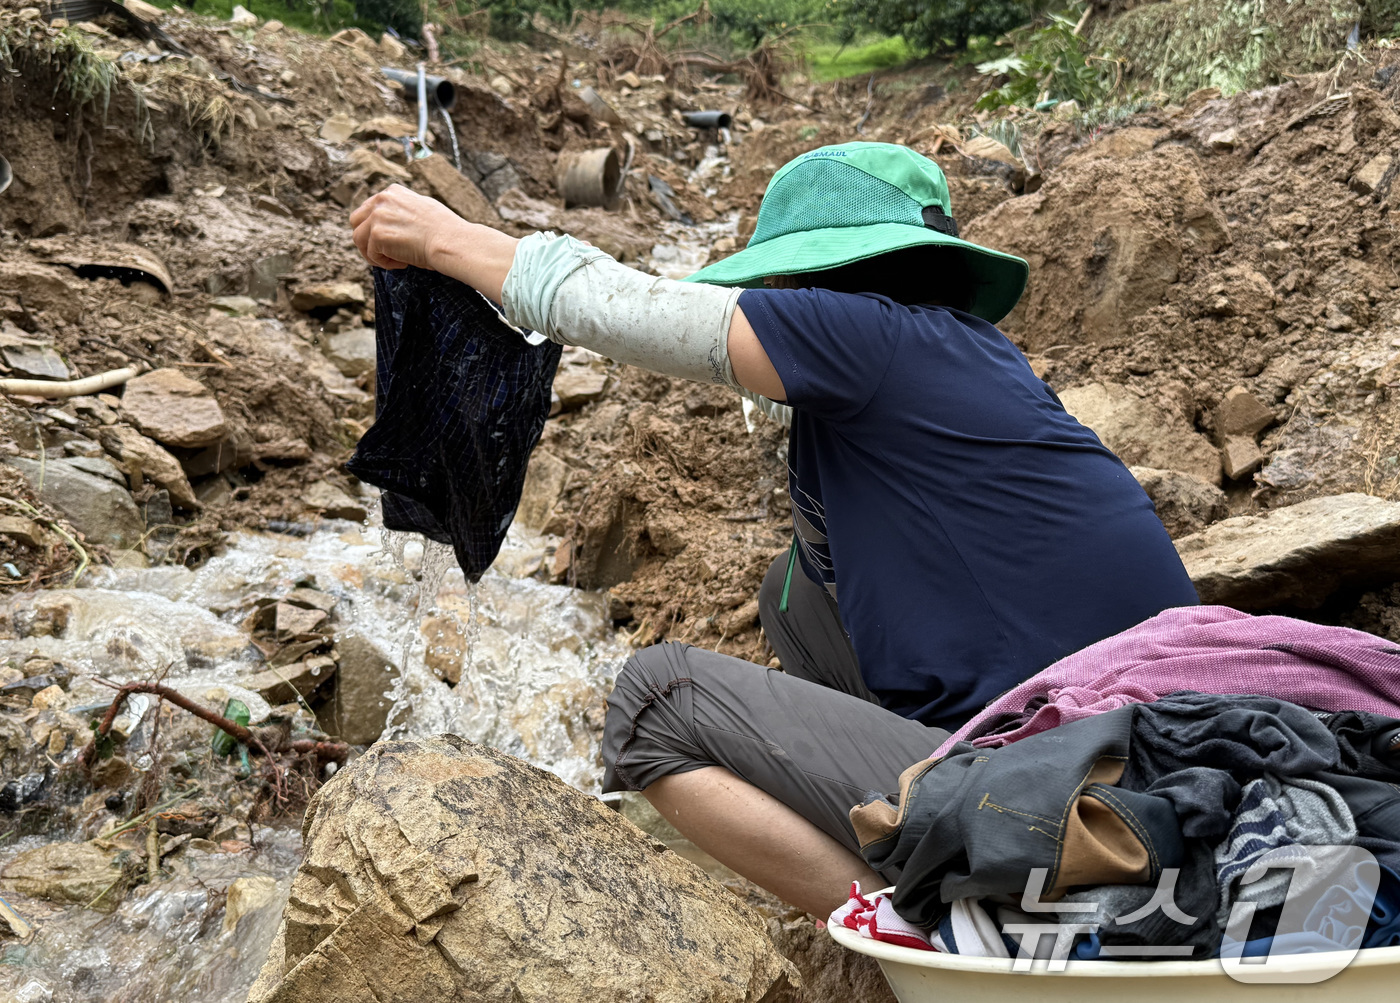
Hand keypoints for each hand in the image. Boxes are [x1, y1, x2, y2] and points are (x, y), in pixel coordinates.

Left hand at [349, 184, 466, 270]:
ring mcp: (378, 216)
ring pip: (359, 239)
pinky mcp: (377, 234)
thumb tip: (395, 223)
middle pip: (356, 220)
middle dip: (366, 239)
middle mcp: (382, 200)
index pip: (369, 209)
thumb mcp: (422, 209)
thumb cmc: (445, 231)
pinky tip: (403, 263)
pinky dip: (385, 263)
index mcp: (393, 192)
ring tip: (395, 261)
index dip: (376, 228)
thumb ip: (403, 211)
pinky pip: (371, 255)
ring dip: (374, 253)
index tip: (390, 241)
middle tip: (384, 253)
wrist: (451, 241)